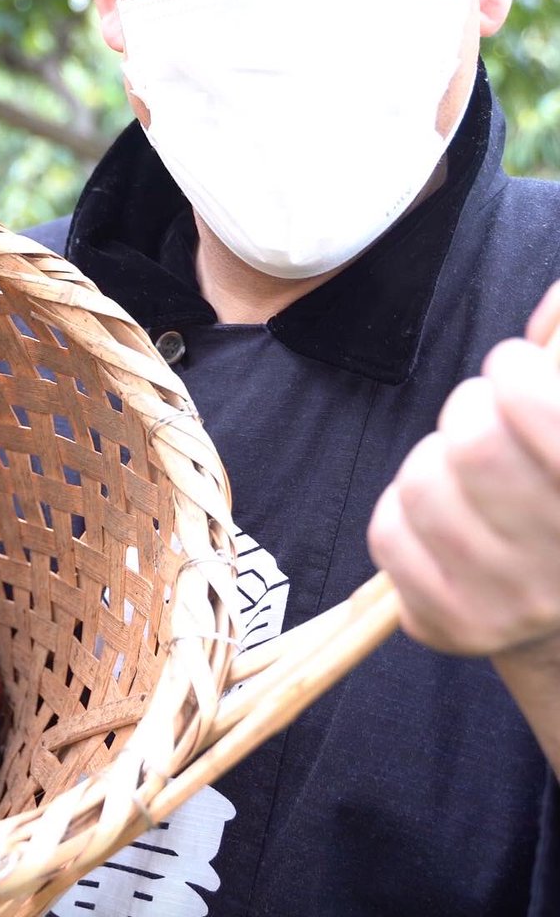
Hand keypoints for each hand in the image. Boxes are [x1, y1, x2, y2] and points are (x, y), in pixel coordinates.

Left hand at [368, 281, 559, 657]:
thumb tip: (554, 305)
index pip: (538, 410)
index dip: (515, 373)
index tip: (513, 367)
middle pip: (473, 444)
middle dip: (467, 410)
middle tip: (480, 417)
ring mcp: (514, 604)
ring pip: (421, 485)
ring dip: (432, 461)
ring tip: (462, 472)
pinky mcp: (455, 626)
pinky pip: (388, 534)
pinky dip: (401, 511)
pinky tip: (438, 519)